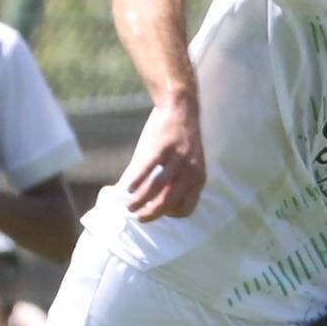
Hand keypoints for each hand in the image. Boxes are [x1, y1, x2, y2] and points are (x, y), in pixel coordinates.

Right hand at [126, 101, 205, 220]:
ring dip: (140, 201)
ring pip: (156, 188)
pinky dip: (136, 181)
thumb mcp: (185, 164)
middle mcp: (190, 171)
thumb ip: (173, 183)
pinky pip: (147, 169)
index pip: (187, 208)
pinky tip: (127, 188)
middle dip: (151, 213)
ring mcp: (176, 159)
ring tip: (129, 206)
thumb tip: (152, 202)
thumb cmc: (179, 140)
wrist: (180, 109)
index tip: (158, 213)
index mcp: (198, 178)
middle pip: (169, 202)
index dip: (171, 215)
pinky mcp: (162, 147)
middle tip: (139, 217)